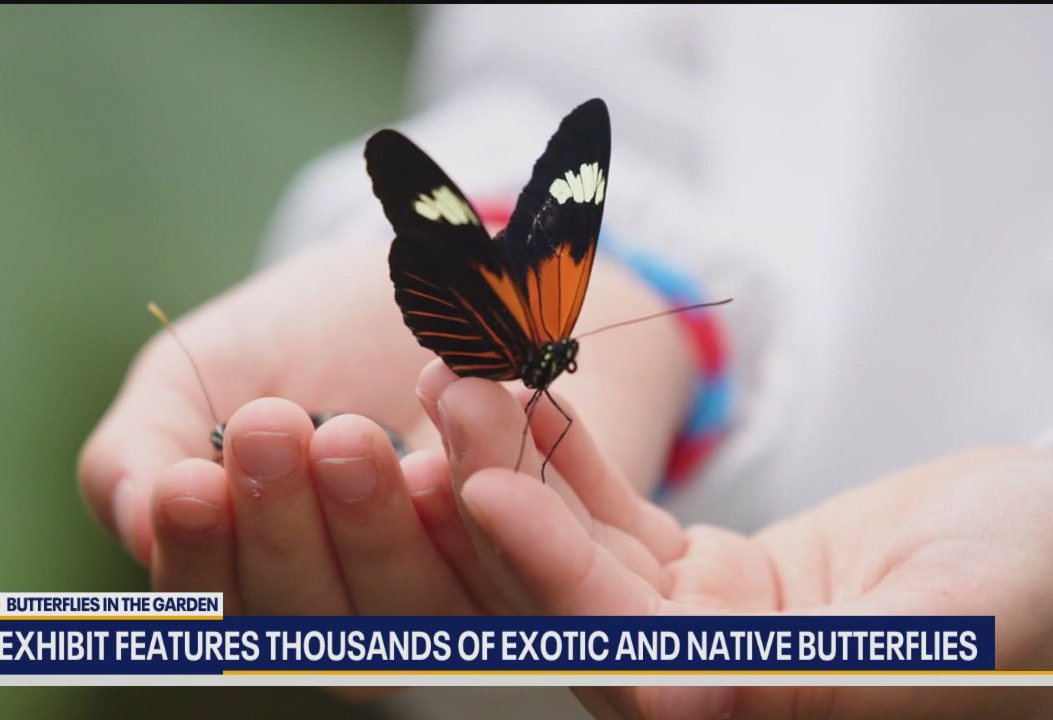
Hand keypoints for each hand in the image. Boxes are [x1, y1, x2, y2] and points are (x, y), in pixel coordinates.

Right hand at [78, 235, 695, 616]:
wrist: (444, 280)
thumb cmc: (313, 336)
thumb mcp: (212, 370)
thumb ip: (149, 439)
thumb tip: (135, 515)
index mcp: (258, 576)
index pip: (215, 604)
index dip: (199, 556)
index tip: (186, 483)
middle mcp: (350, 615)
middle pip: (306, 621)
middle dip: (283, 528)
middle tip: (270, 427)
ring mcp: (447, 604)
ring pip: (405, 612)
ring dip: (375, 527)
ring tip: (352, 434)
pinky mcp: (538, 572)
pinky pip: (513, 566)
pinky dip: (486, 493)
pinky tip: (459, 417)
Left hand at [426, 369, 1052, 718]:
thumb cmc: (1040, 587)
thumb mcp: (956, 625)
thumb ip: (834, 668)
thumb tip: (681, 698)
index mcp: (761, 711)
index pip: (624, 660)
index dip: (546, 576)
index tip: (482, 487)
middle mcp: (710, 686)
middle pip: (573, 598)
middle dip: (503, 495)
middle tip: (448, 391)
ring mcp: (697, 630)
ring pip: (580, 548)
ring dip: (517, 460)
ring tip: (462, 371)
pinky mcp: (702, 579)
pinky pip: (617, 516)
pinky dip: (572, 453)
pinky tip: (527, 390)